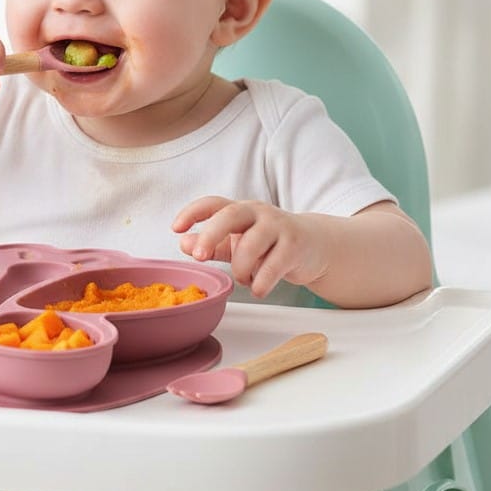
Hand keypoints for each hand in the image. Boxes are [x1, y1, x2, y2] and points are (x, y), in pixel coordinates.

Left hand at [173, 196, 328, 298]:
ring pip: (250, 245)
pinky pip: (272, 267)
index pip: (213, 203)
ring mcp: (278, 227)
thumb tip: (183, 243)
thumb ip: (212, 244)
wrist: (314, 246)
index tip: (175, 228)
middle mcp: (258, 213)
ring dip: (240, 269)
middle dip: (210, 235)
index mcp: (240, 210)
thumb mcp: (238, 242)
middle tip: (198, 256)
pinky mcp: (295, 246)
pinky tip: (259, 288)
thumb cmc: (269, 244)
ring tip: (244, 278)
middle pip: (230, 215)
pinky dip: (260, 283)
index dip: (192, 212)